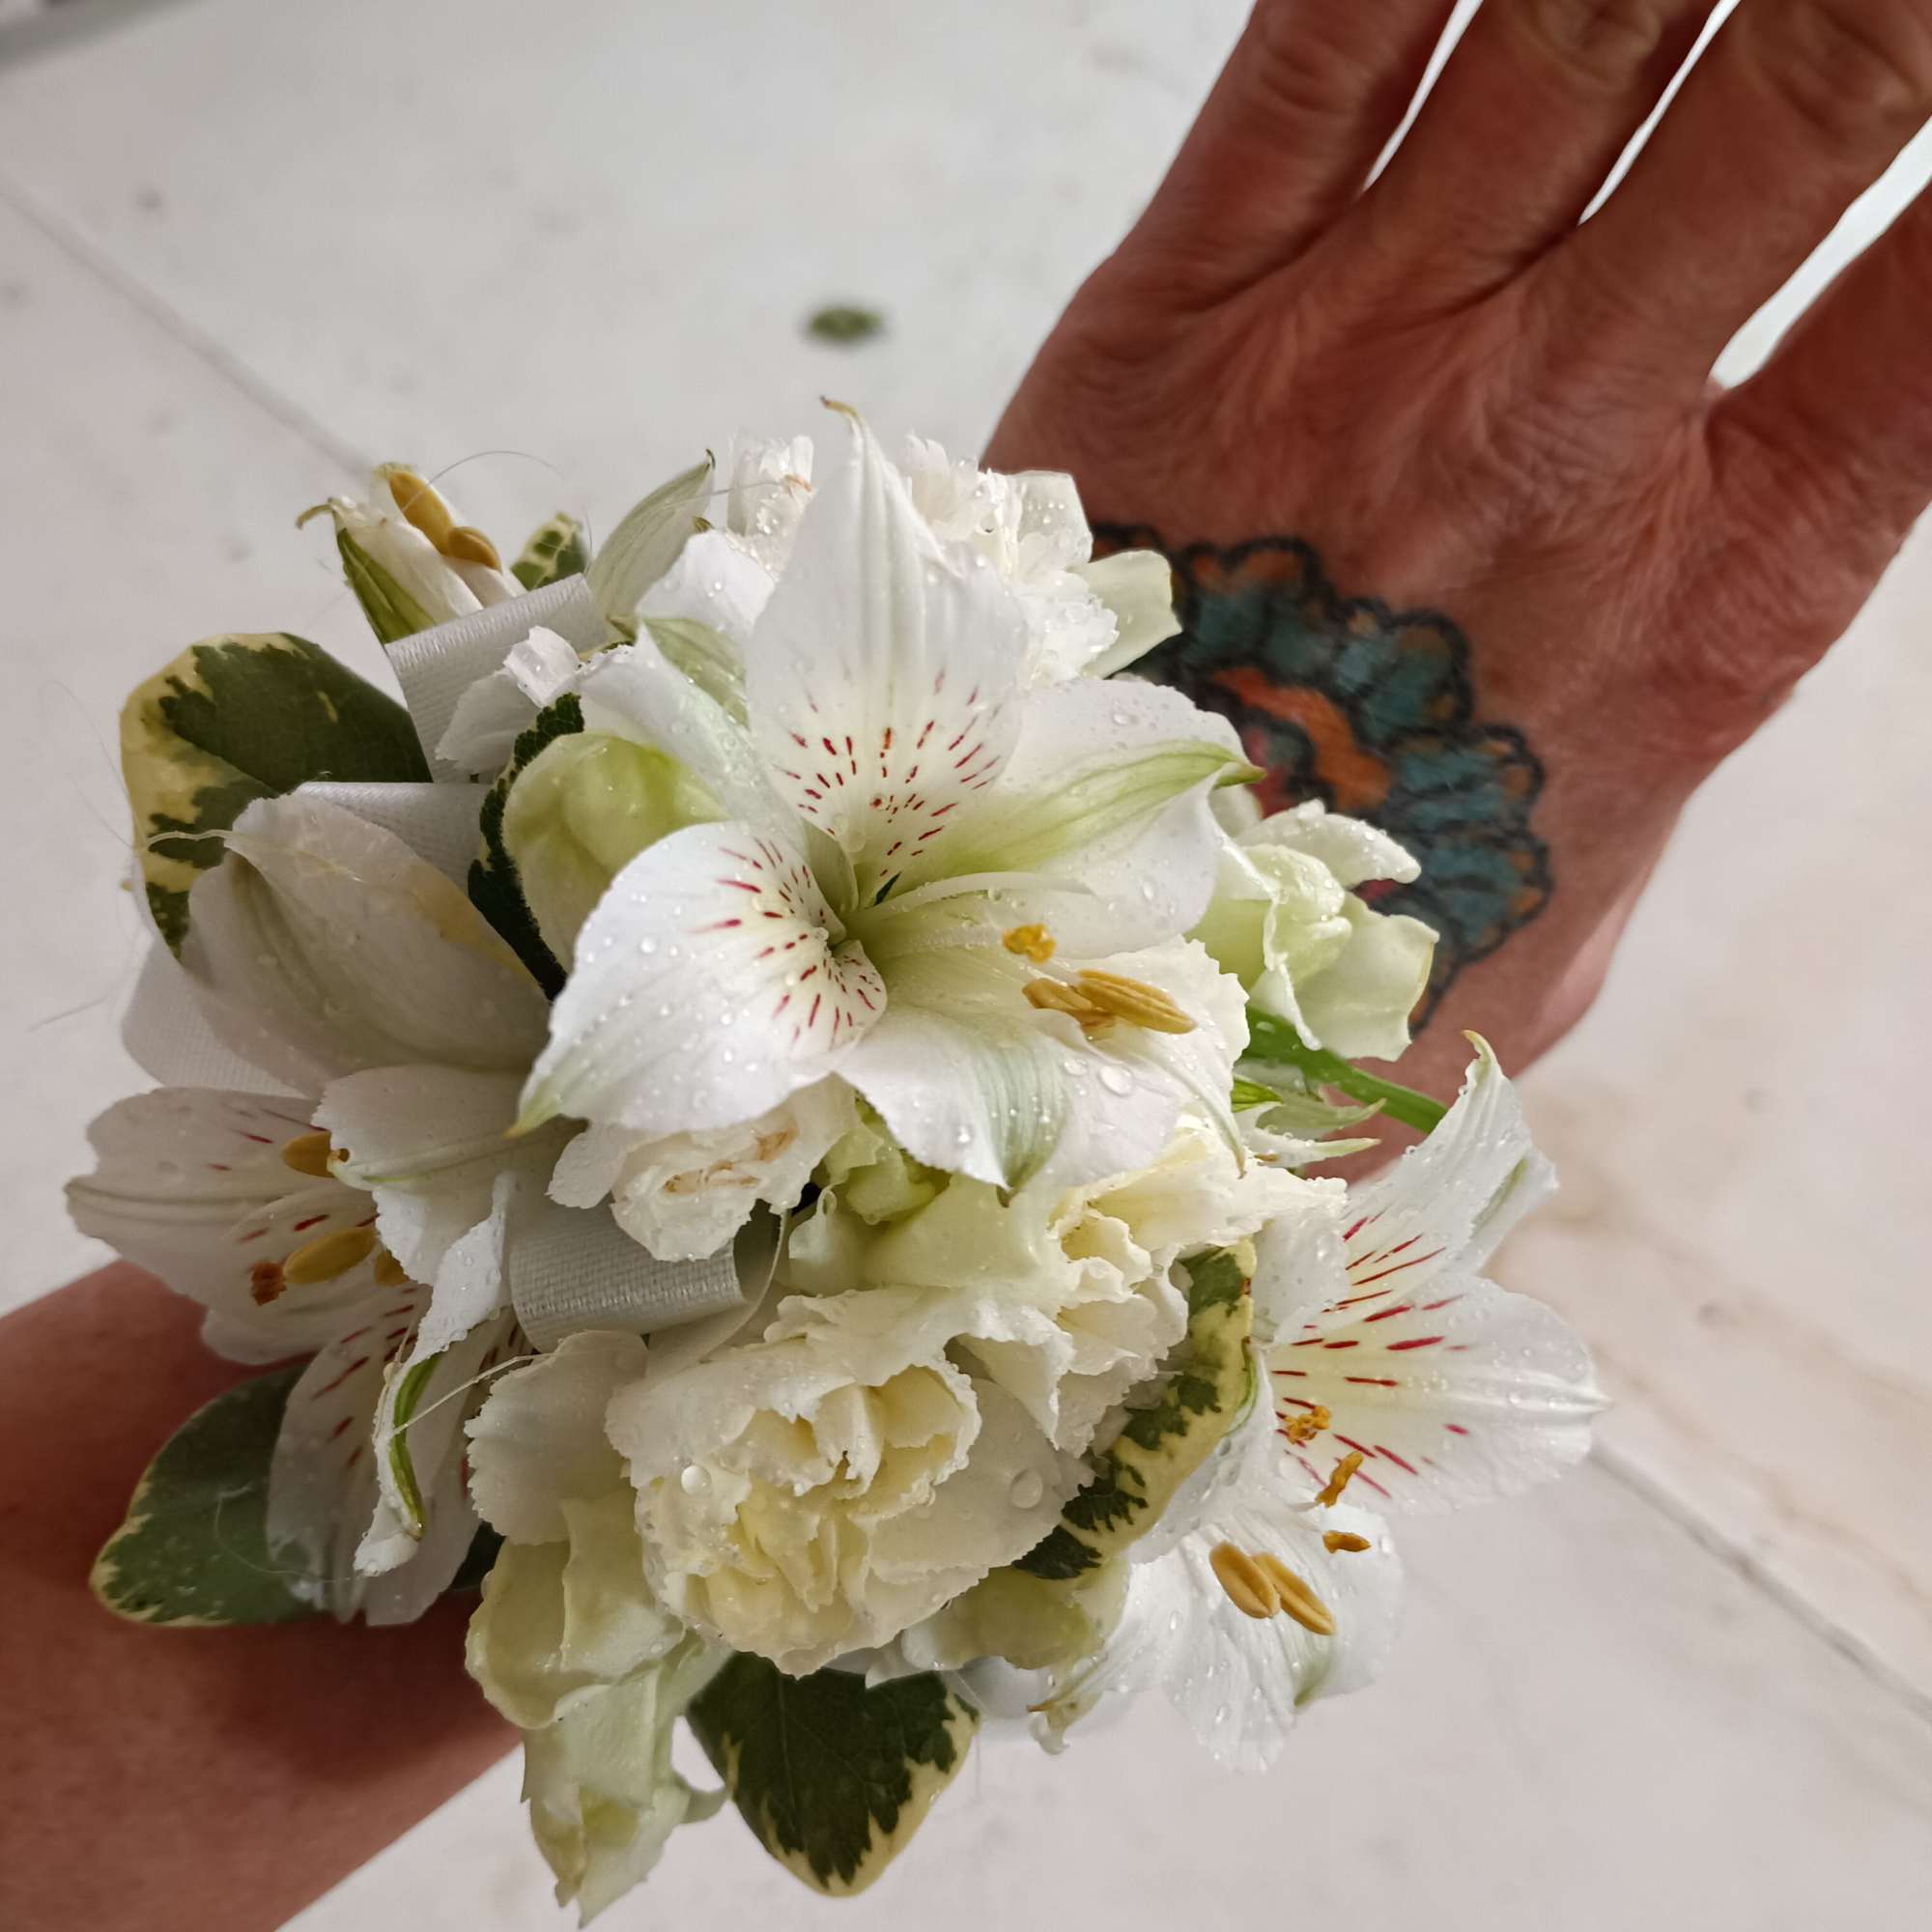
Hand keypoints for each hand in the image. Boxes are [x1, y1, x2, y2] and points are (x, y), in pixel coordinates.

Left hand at [988, 0, 1931, 1096]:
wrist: (1122, 981)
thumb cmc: (1389, 940)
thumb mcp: (1601, 863)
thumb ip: (1688, 701)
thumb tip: (1740, 594)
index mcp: (1720, 602)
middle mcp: (1564, 442)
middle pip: (1796, 97)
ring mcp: (1361, 357)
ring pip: (1572, 22)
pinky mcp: (1177, 308)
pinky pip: (1312, 41)